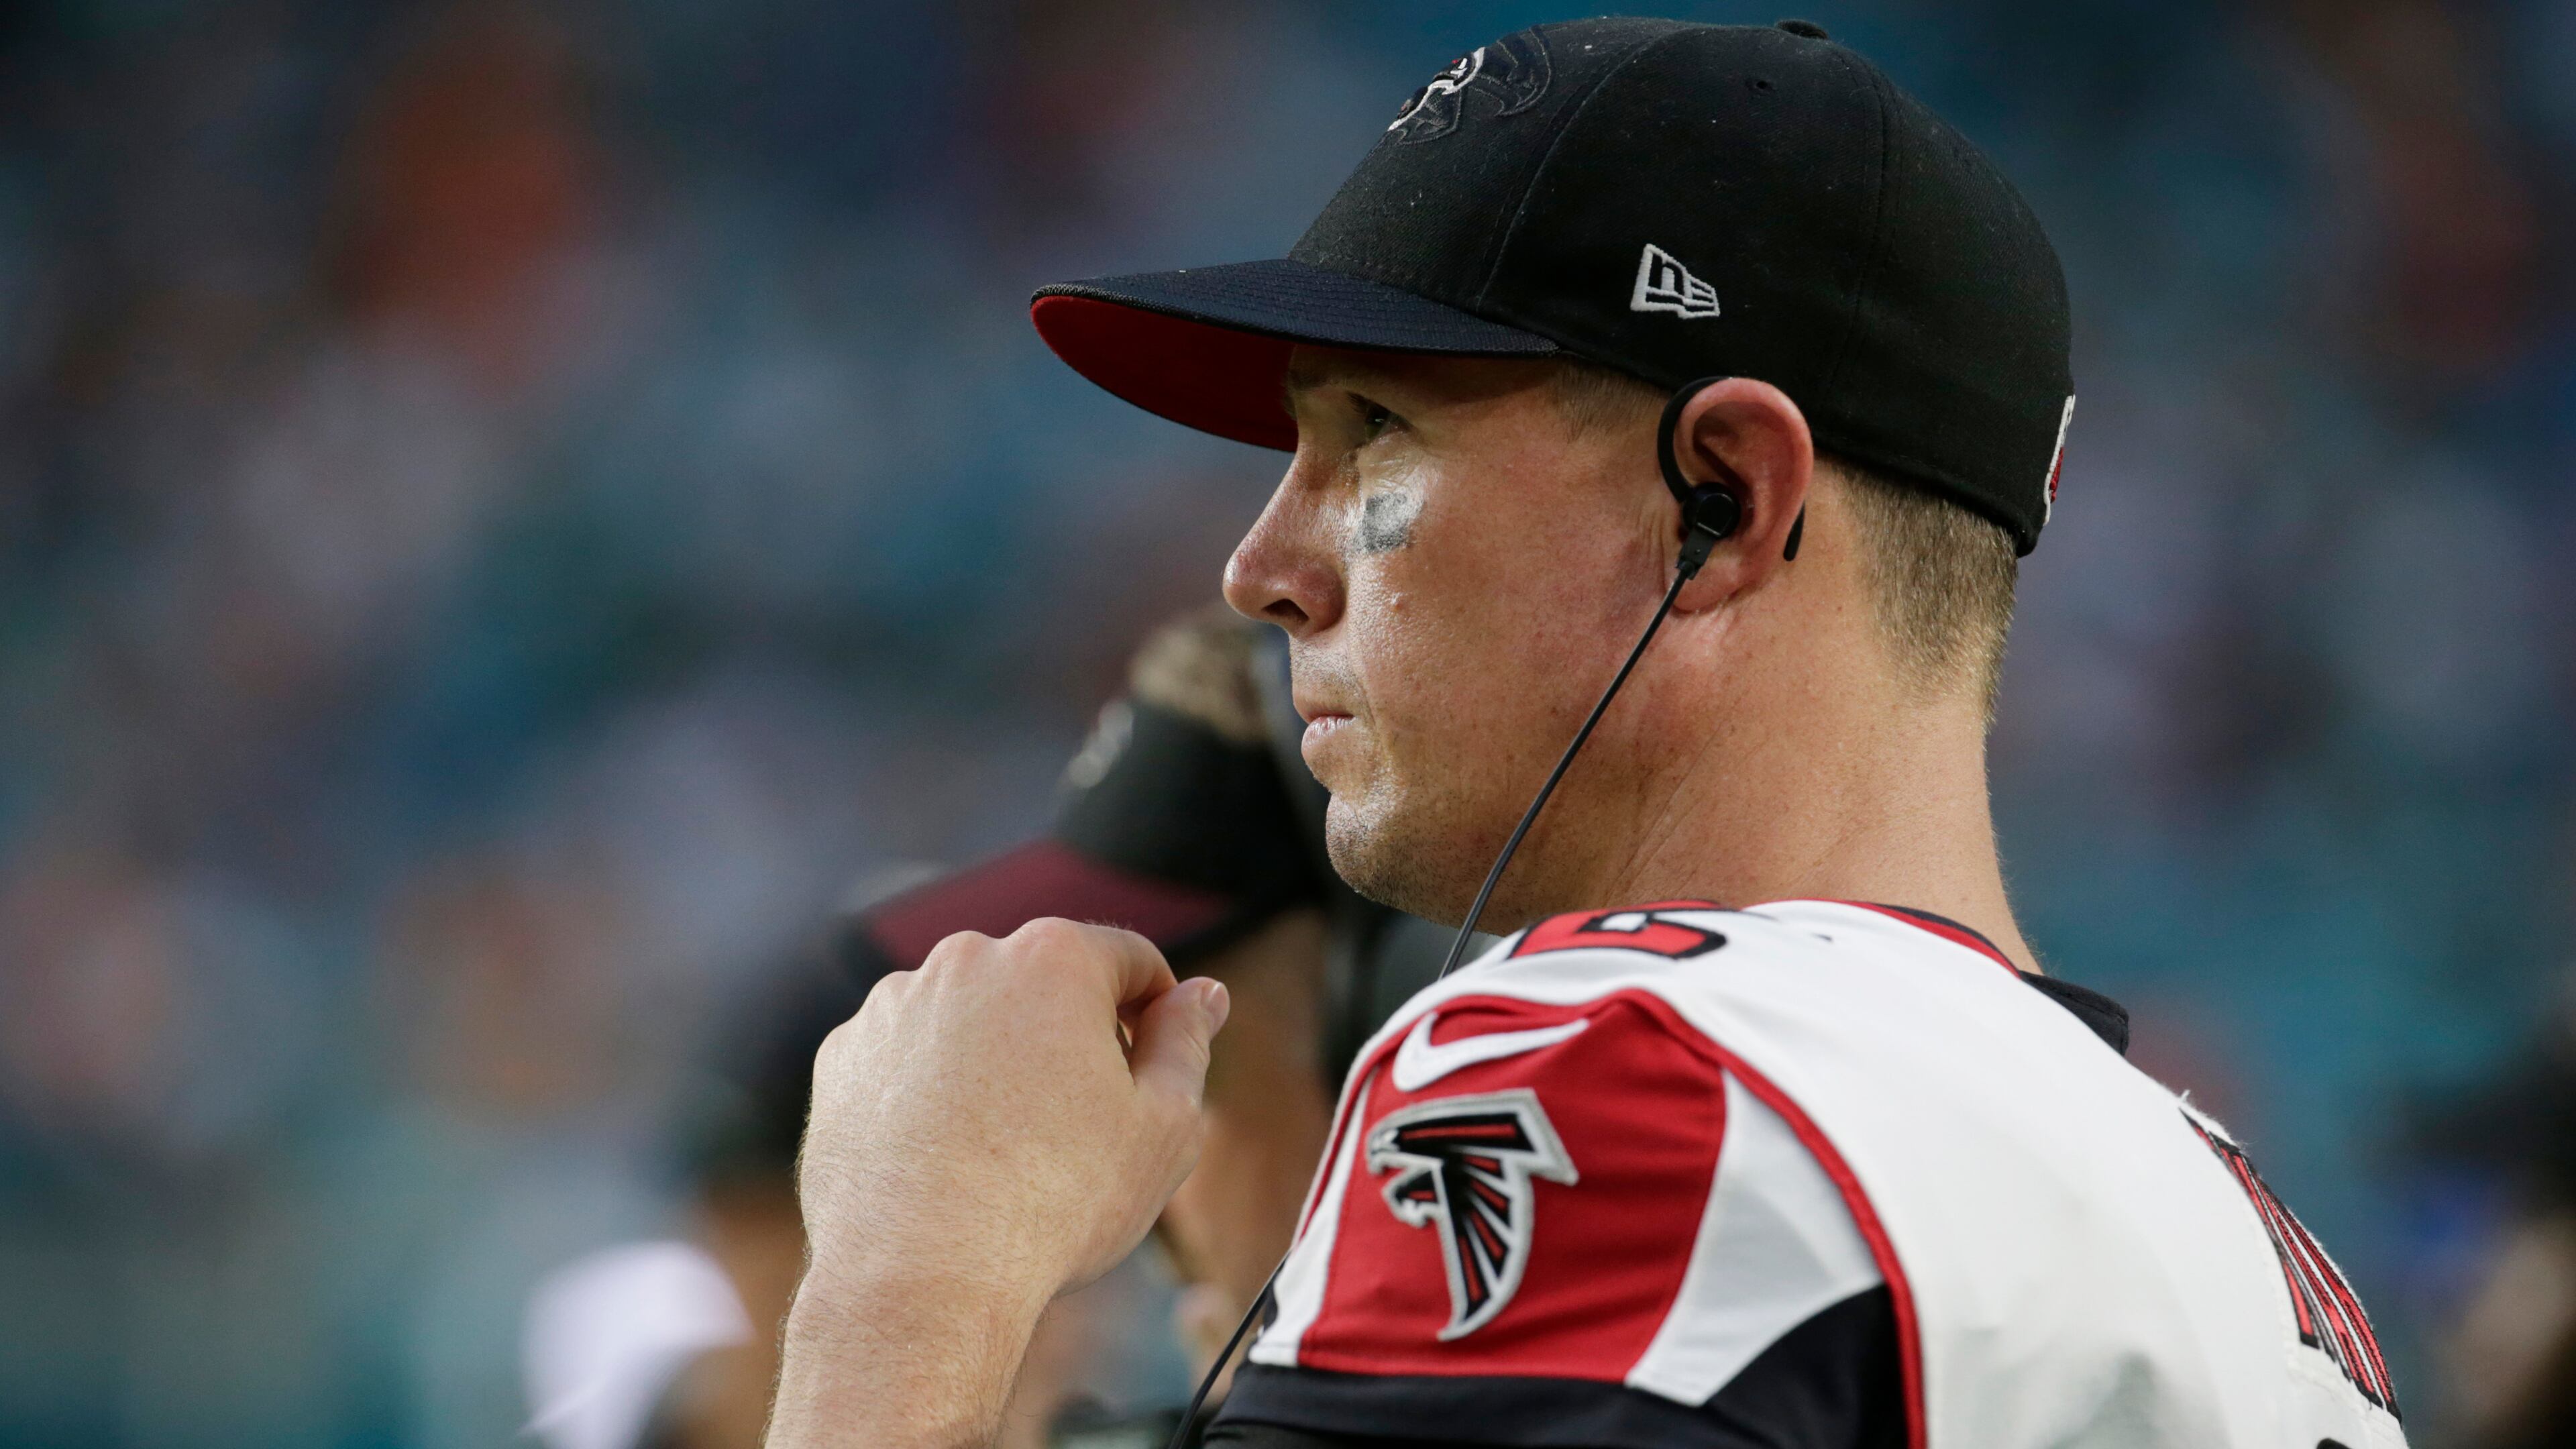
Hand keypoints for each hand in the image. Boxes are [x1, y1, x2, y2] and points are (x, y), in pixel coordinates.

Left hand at [767, 919, 1228, 1448]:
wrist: (917, 1277)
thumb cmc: (1054, 1204)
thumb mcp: (1165, 1126)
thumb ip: (1188, 1042)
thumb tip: (1201, 995)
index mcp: (1053, 958)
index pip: (1130, 960)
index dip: (1155, 1014)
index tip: (1150, 1073)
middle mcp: (966, 960)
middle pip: (1044, 984)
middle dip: (1071, 1038)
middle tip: (1083, 1128)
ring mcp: (894, 1005)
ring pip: (971, 1019)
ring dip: (997, 1061)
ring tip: (1006, 1152)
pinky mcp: (843, 1056)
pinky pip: (908, 1057)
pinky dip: (931, 1091)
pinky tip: (947, 1158)